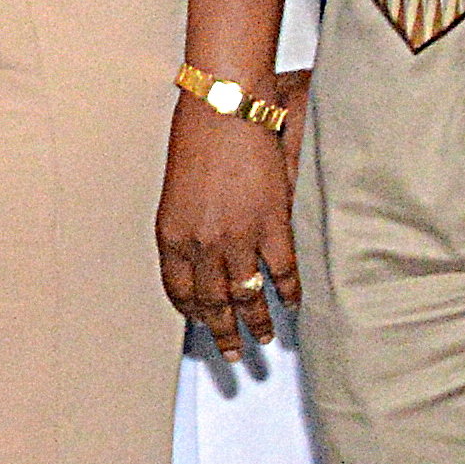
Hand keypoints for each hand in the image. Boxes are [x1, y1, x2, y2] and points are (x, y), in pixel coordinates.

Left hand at [158, 103, 300, 357]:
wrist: (225, 108)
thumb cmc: (196, 138)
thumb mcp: (177, 191)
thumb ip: (187, 228)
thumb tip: (200, 254)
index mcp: (171, 236)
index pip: (179, 292)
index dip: (193, 314)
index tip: (202, 327)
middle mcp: (200, 245)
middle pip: (213, 303)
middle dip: (224, 334)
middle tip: (234, 355)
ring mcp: (237, 238)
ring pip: (247, 296)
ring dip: (257, 324)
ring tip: (264, 341)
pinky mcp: (271, 225)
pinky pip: (282, 272)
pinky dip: (289, 294)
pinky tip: (293, 306)